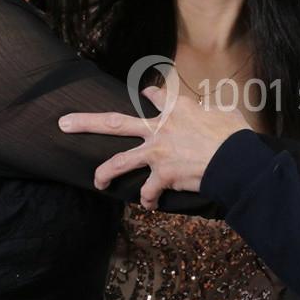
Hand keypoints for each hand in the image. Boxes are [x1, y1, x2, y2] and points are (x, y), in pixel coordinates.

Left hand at [58, 84, 250, 207]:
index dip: (149, 96)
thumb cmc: (235, 136)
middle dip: (86, 123)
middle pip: (114, 123)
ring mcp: (157, 152)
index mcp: (177, 108)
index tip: (144, 95)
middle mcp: (160, 127)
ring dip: (105, 173)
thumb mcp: (226, 113)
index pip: (155, 97)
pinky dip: (148, 200)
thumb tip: (219, 110)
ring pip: (120, 162)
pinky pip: (147, 191)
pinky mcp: (162, 175)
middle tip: (63, 123)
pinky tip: (149, 205)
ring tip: (97, 181)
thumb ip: (214, 111)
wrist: (235, 160)